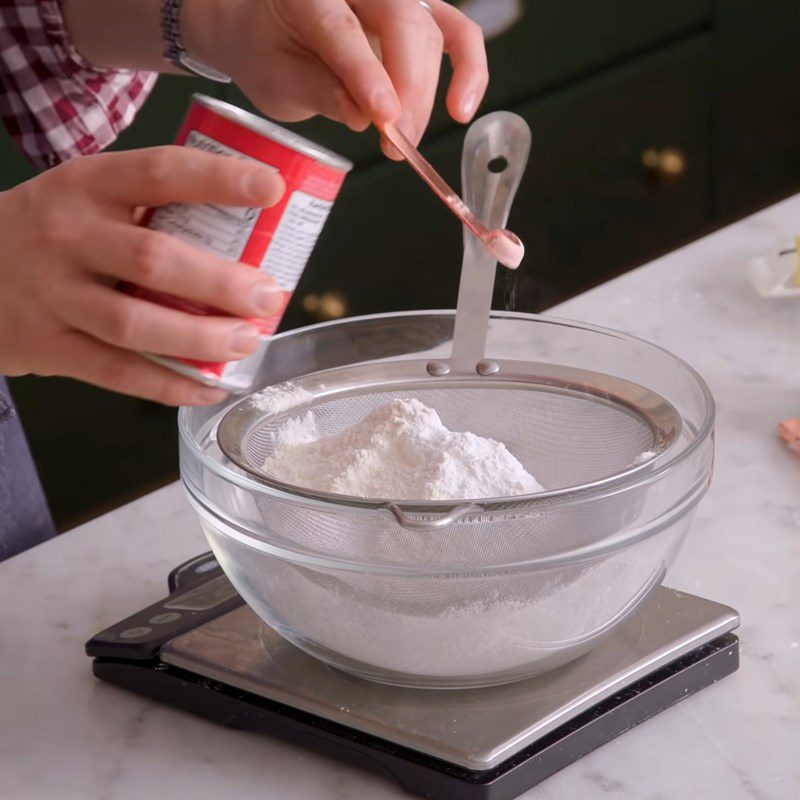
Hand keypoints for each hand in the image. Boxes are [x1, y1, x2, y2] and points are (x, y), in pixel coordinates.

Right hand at [0, 146, 284, 405]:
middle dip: (221, 282)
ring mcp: (55, 295)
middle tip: (268, 296)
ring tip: (247, 341)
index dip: (220, 179)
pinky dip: (169, 385)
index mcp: (86, 185)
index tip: (272, 189)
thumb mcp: (86, 198)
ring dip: (201, 338)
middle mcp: (67, 235)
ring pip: (137, 323)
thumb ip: (148, 209)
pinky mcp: (49, 346)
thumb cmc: (49, 231)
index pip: (159, 172)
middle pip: (155, 259)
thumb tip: (250, 233)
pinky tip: (210, 388)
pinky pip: (118, 373)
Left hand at [183, 0, 488, 157]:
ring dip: (428, 95)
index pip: (345, 31)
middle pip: (404, 26)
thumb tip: (364, 115)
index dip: (367, 76)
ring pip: (432, 32)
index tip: (383, 119)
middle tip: (397, 145)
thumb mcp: (273, 78)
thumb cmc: (267, 48)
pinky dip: (469, 69)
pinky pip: (457, 32)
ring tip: (406, 141)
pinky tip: (462, 108)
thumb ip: (317, 91)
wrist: (263, 23)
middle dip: (409, 92)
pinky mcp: (417, 15)